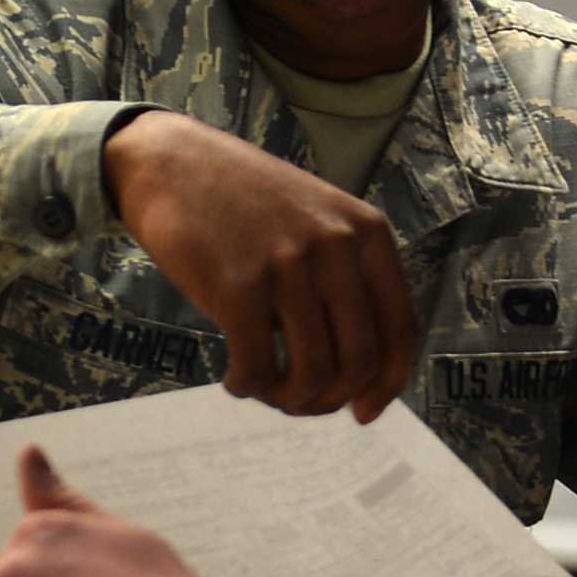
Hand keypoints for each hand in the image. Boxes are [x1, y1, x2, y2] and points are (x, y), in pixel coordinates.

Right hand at [103, 110, 418, 420]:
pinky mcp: (239, 286)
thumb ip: (345, 281)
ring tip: (266, 388)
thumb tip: (360, 375)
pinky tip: (237, 377)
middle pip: (360, 360)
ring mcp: (289, 265)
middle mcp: (337, 247)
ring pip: (313, 373)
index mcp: (368, 233)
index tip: (365, 412)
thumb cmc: (247, 204)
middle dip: (331, 399)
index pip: (401, 328)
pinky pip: (258, 367)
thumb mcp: (319, 222)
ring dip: (289, 399)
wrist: (174, 164)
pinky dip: (249, 386)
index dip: (388, 383)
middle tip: (300, 403)